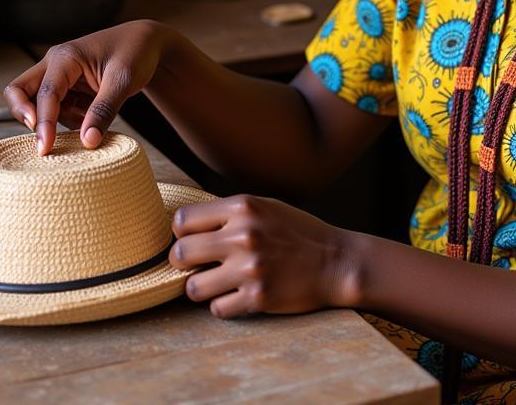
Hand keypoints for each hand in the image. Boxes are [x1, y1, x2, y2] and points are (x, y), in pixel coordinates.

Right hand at [3, 19, 172, 154]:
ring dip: (61, 120)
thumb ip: (104, 110)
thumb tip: (87, 142)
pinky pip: (58, 110)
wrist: (147, 43)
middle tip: (45, 140)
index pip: (45, 93)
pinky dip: (72, 118)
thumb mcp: (124, 81)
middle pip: (19, 92)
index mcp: (66, 57)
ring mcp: (59, 76)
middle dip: (27, 117)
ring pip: (41, 107)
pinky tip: (93, 113)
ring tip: (93, 113)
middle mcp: (55, 64)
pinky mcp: (67, 87)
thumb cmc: (135, 53)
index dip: (43, 123)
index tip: (45, 149)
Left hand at [170, 194, 356, 318]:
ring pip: (192, 287)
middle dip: (183, 261)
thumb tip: (185, 225)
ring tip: (216, 283)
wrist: (336, 261)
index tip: (193, 239)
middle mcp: (243, 235)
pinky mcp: (258, 298)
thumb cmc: (297, 232)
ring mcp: (250, 268)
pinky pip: (217, 309)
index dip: (182, 232)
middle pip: (180, 253)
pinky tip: (237, 295)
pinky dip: (223, 305)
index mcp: (243, 206)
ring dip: (200, 287)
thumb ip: (229, 213)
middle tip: (196, 264)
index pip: (182, 220)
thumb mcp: (265, 207)